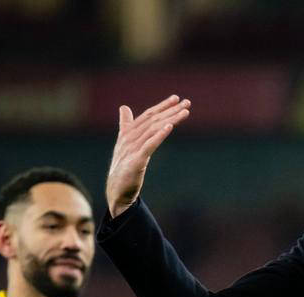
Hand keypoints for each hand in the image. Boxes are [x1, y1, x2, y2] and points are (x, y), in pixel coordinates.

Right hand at [106, 95, 192, 217]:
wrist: (116, 189)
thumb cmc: (123, 167)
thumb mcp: (125, 144)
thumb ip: (126, 125)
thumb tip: (124, 107)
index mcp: (129, 133)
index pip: (147, 115)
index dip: (162, 106)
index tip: (176, 98)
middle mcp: (130, 138)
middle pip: (153, 120)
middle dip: (171, 110)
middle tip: (187, 103)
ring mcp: (132, 149)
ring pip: (154, 130)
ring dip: (170, 119)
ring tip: (184, 112)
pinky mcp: (136, 161)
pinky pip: (149, 145)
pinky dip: (159, 135)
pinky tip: (170, 127)